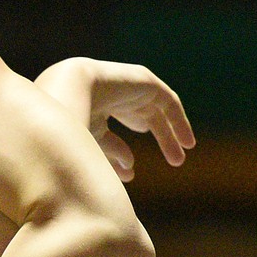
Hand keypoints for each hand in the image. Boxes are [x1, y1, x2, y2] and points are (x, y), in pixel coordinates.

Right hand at [35, 58, 194, 181]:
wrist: (69, 90)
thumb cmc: (68, 127)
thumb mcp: (89, 148)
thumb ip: (109, 157)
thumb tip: (129, 170)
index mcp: (87, 110)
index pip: (106, 135)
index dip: (118, 156)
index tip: (128, 175)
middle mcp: (107, 97)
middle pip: (137, 120)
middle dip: (150, 143)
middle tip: (167, 165)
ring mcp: (126, 87)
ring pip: (154, 113)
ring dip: (167, 136)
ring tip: (179, 160)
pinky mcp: (144, 81)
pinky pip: (167, 101)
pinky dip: (178, 120)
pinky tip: (187, 142)